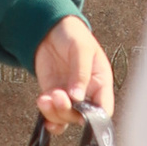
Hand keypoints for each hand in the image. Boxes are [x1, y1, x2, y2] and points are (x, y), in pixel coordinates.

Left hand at [34, 14, 113, 132]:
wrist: (50, 28)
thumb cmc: (73, 34)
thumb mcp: (81, 48)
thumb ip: (81, 73)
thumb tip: (78, 96)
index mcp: (101, 82)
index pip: (103, 109)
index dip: (95, 117)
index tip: (81, 112)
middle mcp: (87, 93)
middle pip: (82, 117)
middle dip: (69, 111)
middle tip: (58, 96)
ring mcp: (69, 96)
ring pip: (65, 117)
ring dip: (55, 113)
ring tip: (46, 98)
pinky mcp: (54, 94)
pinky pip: (52, 112)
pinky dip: (46, 114)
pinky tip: (43, 103)